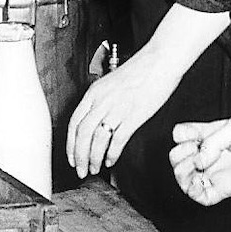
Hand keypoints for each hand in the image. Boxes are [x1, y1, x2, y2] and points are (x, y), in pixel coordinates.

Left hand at [65, 50, 180, 176]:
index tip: (71, 157)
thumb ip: (102, 100)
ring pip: (97, 139)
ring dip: (94, 158)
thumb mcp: (112, 82)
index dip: (71, 144)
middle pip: (82, 134)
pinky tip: (111, 160)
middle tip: (80, 170)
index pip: (74, 122)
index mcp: (94, 92)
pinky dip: (112, 154)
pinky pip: (118, 139)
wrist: (160, 61)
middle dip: (79, 156)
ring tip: (95, 168)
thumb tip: (96, 120)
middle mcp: (102, 100)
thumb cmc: (140, 70)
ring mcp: (117, 108)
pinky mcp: (134, 115)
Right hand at [168, 117, 230, 204]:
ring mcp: (216, 172)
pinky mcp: (223, 190)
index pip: (181, 136)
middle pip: (177, 157)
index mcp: (210, 135)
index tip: (195, 136)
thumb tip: (197, 162)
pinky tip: (200, 181)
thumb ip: (209, 142)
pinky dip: (192, 190)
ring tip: (196, 168)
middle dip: (178, 155)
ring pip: (183, 177)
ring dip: (181, 173)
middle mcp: (211, 154)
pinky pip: (198, 196)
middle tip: (196, 153)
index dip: (181, 137)